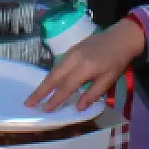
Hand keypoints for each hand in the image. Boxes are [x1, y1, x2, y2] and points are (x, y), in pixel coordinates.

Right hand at [27, 19, 146, 111]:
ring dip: (43, 83)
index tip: (45, 110)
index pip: (66, 86)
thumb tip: (78, 107)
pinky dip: (50, 75)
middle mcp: (74, 59)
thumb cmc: (117, 61)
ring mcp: (71, 52)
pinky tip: (48, 82)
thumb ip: (93, 93)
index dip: (55, 99)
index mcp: (85, 67)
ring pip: (54, 69)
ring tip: (34, 95)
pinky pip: (58, 64)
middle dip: (40, 90)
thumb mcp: (109, 80)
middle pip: (54, 76)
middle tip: (28, 103)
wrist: (120, 38)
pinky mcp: (72, 49)